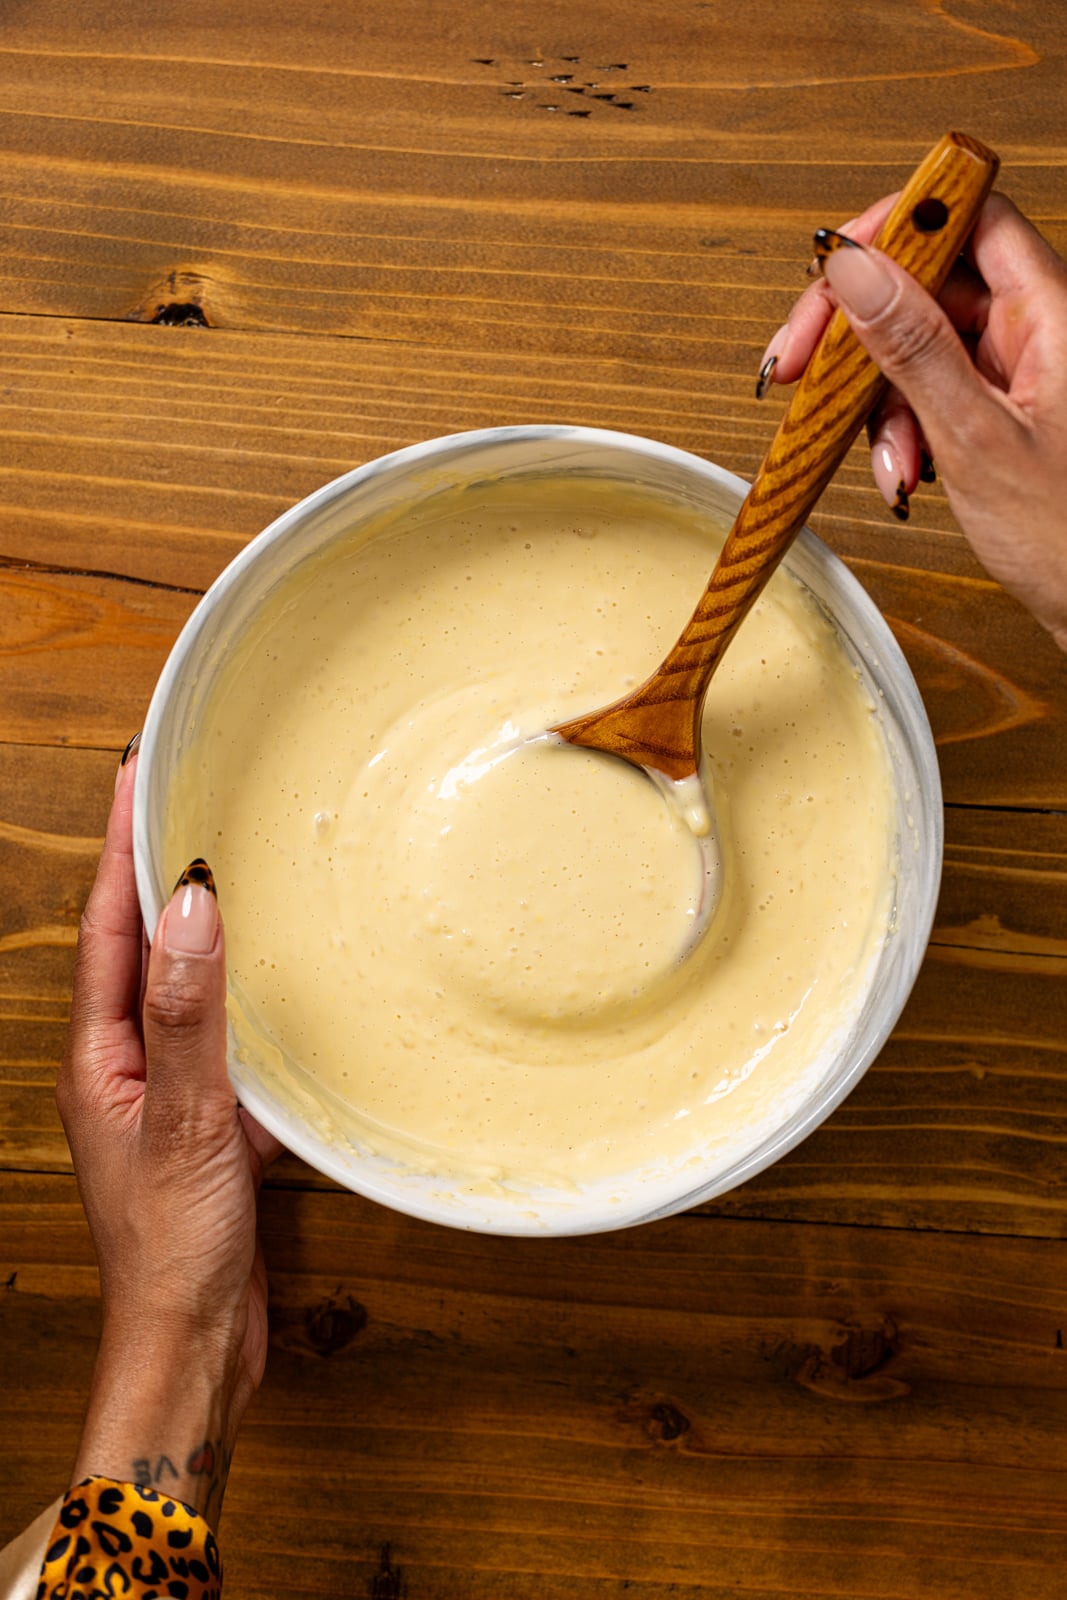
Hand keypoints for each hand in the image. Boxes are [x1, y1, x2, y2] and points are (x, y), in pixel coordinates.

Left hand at [56, 746, 281, 1525]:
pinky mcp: (203, 1118)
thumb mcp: (185, 1118)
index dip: (121, 845)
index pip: (106, 923)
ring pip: (175, 981)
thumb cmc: (175, 1246)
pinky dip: (235, 989)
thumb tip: (190, 905)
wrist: (195, 1342)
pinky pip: (215, 1031)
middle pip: (131, 940)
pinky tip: (269, 980)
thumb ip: (188, 1012)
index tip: (140, 773)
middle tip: (178, 794)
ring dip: (190, 919)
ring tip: (219, 860)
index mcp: (98, 1055)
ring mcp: (161, 1090)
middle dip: (149, 864)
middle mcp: (121, 1063)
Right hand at [758, 192, 1066, 650]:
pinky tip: (905, 473)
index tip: (834, 265)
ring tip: (889, 460)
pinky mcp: (1002, 409)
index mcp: (1052, 312)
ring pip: (921, 345)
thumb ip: (914, 349)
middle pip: (929, 281)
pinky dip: (904, 431)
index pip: (967, 215)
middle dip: (862, 329)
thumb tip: (859, 270)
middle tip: (802, 364)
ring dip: (882, 401)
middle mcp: (1038, 329)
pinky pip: (933, 393)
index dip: (897, 225)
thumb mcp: (977, 441)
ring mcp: (1019, 370)